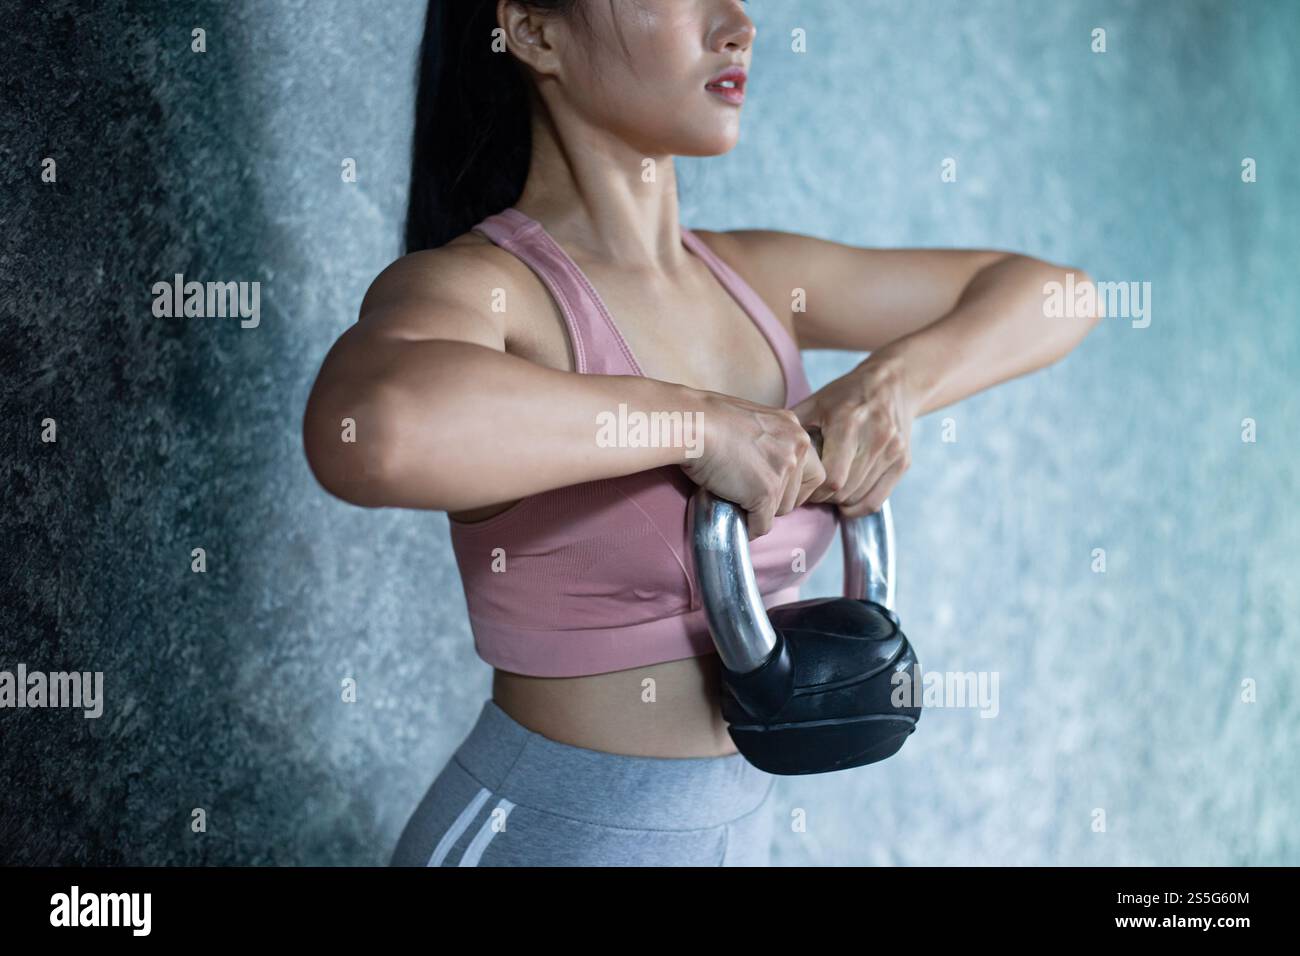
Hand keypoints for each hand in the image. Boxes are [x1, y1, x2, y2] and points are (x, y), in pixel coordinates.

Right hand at [680, 392, 825, 539]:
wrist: (693, 424)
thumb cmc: (710, 419)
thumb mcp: (754, 421)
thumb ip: (770, 441)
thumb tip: (767, 466)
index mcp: (794, 428)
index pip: (813, 469)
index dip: (793, 484)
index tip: (773, 486)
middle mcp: (797, 447)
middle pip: (799, 493)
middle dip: (778, 499)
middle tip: (752, 494)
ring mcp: (783, 471)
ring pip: (782, 510)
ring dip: (762, 510)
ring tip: (738, 498)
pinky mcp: (766, 493)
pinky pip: (763, 524)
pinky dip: (749, 527)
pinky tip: (735, 518)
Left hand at [790, 349, 918, 517]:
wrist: (893, 383)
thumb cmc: (845, 395)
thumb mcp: (816, 402)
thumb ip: (793, 427)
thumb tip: (765, 453)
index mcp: (848, 422)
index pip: (832, 478)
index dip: (813, 491)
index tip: (801, 487)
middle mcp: (875, 437)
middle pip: (845, 491)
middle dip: (824, 498)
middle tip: (810, 494)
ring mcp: (892, 450)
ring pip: (859, 498)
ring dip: (839, 503)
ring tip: (826, 493)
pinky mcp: (903, 461)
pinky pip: (877, 500)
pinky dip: (858, 507)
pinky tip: (844, 501)